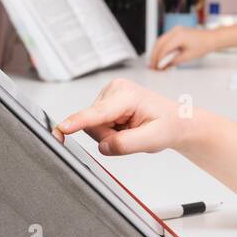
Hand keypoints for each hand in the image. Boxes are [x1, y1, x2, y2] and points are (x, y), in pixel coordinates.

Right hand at [52, 78, 190, 155]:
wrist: (175, 121)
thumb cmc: (168, 125)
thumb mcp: (153, 139)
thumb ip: (126, 144)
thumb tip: (103, 146)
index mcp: (126, 95)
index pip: (97, 113)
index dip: (78, 122)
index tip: (62, 128)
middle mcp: (113, 90)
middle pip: (92, 125)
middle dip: (108, 137)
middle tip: (131, 137)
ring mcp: (107, 95)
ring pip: (92, 127)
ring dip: (110, 135)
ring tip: (130, 131)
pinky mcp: (104, 103)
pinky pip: (96, 126)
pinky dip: (110, 132)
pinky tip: (125, 128)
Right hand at [149, 25, 218, 68]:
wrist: (211, 38)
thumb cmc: (203, 45)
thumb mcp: (188, 57)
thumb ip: (174, 61)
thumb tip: (164, 65)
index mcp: (179, 36)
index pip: (164, 48)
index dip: (159, 59)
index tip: (156, 67)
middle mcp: (175, 31)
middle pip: (159, 43)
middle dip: (154, 56)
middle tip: (153, 66)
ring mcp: (175, 30)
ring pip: (160, 41)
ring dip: (157, 52)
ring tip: (155, 63)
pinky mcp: (176, 32)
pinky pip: (165, 40)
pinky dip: (162, 48)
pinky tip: (161, 56)